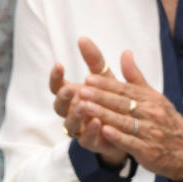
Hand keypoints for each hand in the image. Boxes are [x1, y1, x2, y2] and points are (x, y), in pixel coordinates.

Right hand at [49, 37, 126, 166]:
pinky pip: (86, 139)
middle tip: (69, 89)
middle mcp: (72, 113)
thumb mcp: (106, 78)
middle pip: (59, 107)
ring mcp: (80, 129)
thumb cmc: (111, 101)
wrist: (127, 129)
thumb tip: (83, 38)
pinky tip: (97, 122)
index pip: (57, 86)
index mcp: (73, 96)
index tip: (59, 64)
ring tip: (83, 106)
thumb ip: (95, 60)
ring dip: (75, 115)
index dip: (55, 77)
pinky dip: (89, 131)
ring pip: (69, 124)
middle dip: (62, 98)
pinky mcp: (91, 143)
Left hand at [77, 50, 182, 181]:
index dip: (106, 85)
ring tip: (85, 108)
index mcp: (150, 99)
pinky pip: (131, 142)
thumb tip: (125, 52)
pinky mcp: (148, 151)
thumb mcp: (154, 96)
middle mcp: (150, 113)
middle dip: (101, 97)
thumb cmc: (165, 120)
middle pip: (122, 104)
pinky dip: (117, 137)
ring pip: (124, 122)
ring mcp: (150, 132)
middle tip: (82, 90)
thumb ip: (135, 77)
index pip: (125, 90)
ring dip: (104, 114)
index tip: (88, 79)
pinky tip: (103, 131)